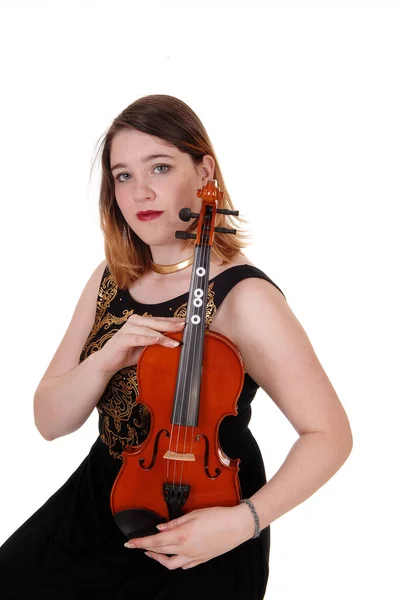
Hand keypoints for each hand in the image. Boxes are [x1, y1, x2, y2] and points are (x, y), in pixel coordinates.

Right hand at [96, 314, 185, 375]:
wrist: (108, 362)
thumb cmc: (129, 353)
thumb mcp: (148, 347)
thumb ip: (159, 342)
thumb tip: (178, 341)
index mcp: (142, 321)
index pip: (161, 320)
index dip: (174, 321)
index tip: (187, 323)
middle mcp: (135, 321)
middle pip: (156, 322)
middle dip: (171, 325)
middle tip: (184, 327)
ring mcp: (127, 328)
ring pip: (149, 330)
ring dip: (163, 336)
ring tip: (175, 341)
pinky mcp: (122, 338)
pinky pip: (137, 338)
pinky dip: (148, 339)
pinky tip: (158, 340)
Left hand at [123, 504, 254, 569]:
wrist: (237, 526)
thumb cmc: (218, 517)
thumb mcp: (194, 514)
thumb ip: (175, 522)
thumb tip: (160, 527)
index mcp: (182, 536)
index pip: (155, 541)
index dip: (140, 543)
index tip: (129, 543)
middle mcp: (185, 549)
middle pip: (160, 551)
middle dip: (145, 549)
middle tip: (136, 546)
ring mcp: (193, 556)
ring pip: (170, 563)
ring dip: (158, 558)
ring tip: (151, 552)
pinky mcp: (201, 559)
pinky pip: (183, 565)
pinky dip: (174, 561)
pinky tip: (172, 556)